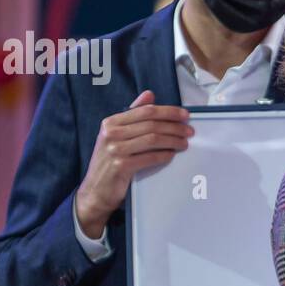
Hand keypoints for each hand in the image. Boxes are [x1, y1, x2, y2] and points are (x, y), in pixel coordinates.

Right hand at [75, 90, 192, 236]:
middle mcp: (111, 133)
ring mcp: (115, 150)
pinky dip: (164, 155)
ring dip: (173, 140)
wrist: (95, 191)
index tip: (185, 115)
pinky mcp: (121, 166)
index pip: (146, 111)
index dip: (169, 111)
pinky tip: (172, 155)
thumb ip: (132, 115)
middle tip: (189, 131)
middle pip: (152, 124)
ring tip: (184, 143)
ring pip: (153, 139)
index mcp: (111, 122)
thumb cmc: (110, 162)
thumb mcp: (116, 135)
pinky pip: (150, 157)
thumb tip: (149, 94)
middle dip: (175, 127)